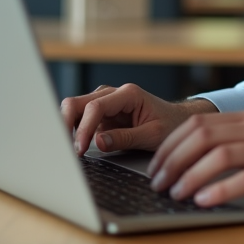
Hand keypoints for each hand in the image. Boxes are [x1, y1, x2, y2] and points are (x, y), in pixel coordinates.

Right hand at [60, 83, 218, 155]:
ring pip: (76, 108)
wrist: (178, 121)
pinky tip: (75, 145)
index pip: (96, 106)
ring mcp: (106, 103)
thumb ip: (125, 138)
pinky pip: (82, 119)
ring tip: (69, 148)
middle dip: (67, 123)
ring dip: (69, 127)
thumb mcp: (152, 135)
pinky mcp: (103, 114)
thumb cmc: (170, 125)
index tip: (80, 148)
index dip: (83, 128)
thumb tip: (98, 142)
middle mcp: (114, 94)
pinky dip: (75, 130)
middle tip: (65, 148)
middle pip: (78, 102)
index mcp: (129, 94)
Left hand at [147, 108, 243, 210]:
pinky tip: (205, 201)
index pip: (199, 124)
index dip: (172, 145)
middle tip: (158, 182)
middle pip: (202, 135)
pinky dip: (220, 190)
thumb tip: (199, 161)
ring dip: (189, 175)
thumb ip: (243, 143)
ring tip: (176, 193)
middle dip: (172, 160)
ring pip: (219, 155)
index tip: (157, 166)